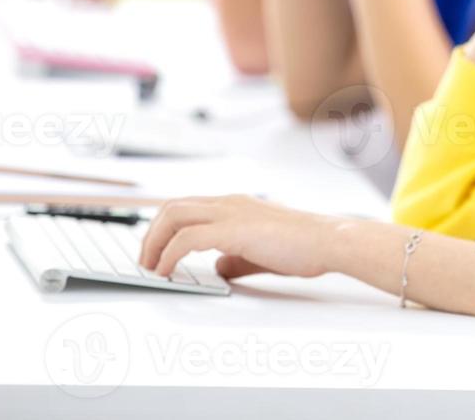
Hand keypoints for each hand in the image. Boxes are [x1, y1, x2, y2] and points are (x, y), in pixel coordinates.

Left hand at [139, 194, 339, 279]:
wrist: (329, 241)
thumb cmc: (305, 246)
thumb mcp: (262, 253)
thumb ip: (236, 258)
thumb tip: (217, 267)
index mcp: (235, 205)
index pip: (187, 207)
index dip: (164, 227)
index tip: (153, 249)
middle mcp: (228, 202)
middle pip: (172, 207)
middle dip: (151, 234)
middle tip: (145, 261)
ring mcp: (230, 212)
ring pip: (174, 216)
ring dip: (154, 242)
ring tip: (149, 267)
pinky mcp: (234, 229)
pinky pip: (188, 238)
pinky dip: (169, 254)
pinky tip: (167, 272)